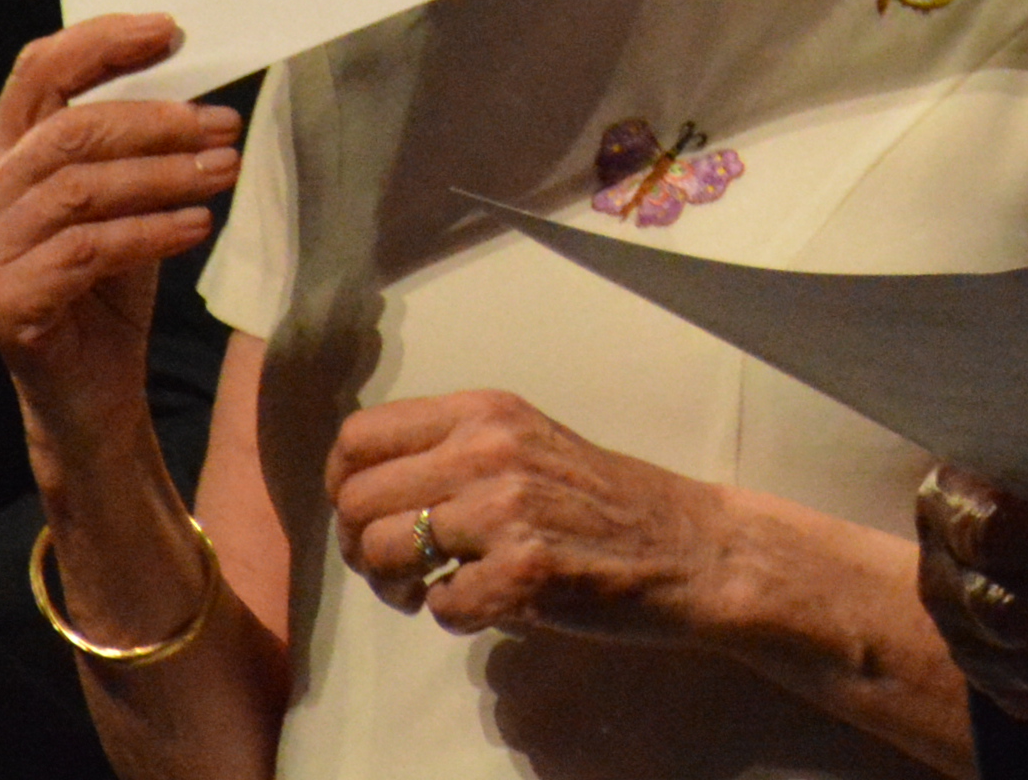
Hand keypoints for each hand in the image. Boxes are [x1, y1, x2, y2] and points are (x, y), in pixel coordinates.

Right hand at [0, 14, 237, 430]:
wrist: (94, 386)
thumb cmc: (113, 278)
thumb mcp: (127, 194)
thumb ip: (133, 139)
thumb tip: (193, 73)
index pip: (37, 73)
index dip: (102, 44)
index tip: (172, 31)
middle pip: (69, 131)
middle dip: (158, 121)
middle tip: (226, 125)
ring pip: (82, 189)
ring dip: (166, 175)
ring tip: (225, 171)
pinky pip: (86, 250)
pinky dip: (152, 232)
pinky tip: (198, 226)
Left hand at [320, 389, 756, 643]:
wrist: (685, 545)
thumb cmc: (601, 499)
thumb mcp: (525, 442)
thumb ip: (451, 450)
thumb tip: (361, 490)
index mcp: (484, 411)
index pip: (359, 438)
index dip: (341, 486)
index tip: (364, 516)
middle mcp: (488, 451)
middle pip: (357, 503)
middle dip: (361, 547)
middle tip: (398, 568)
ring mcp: (505, 511)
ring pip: (382, 554)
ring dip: (398, 586)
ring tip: (434, 588)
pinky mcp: (521, 573)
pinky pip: (439, 606)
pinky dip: (454, 615)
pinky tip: (490, 602)